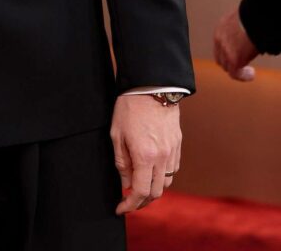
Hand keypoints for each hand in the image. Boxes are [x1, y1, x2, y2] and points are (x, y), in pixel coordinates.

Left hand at [110, 94, 181, 214]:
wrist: (153, 85)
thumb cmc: (130, 106)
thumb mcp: (116, 133)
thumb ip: (122, 162)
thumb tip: (125, 183)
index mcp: (145, 156)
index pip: (140, 192)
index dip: (130, 205)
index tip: (120, 208)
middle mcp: (162, 157)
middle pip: (156, 193)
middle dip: (142, 201)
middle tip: (129, 200)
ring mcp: (172, 151)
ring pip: (166, 182)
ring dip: (153, 189)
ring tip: (140, 185)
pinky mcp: (178, 144)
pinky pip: (172, 168)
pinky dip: (162, 175)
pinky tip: (152, 170)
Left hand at [213, 8, 257, 80]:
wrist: (253, 18)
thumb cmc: (251, 17)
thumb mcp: (239, 20)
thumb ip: (238, 30)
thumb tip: (245, 36)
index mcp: (220, 29)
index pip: (219, 46)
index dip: (227, 53)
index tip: (236, 55)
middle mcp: (219, 41)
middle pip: (220, 58)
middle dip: (230, 63)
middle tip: (241, 65)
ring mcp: (225, 51)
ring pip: (227, 67)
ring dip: (237, 70)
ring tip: (248, 71)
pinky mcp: (234, 59)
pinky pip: (235, 73)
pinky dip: (242, 76)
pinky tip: (250, 75)